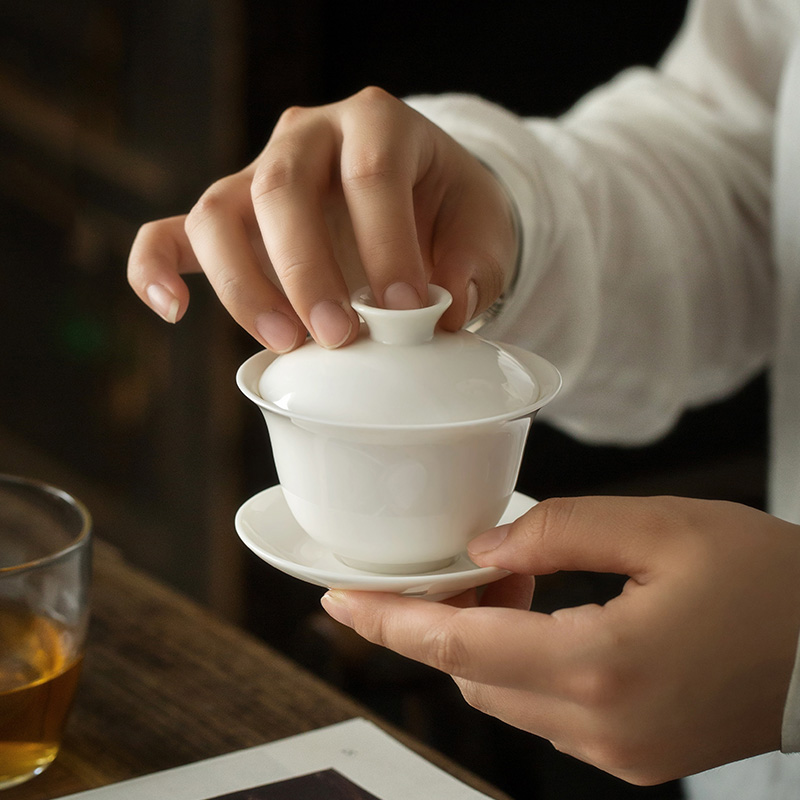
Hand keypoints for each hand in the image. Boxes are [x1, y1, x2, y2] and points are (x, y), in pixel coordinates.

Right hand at [127, 87, 516, 350]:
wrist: (418, 198)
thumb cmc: (447, 212)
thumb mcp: (482, 229)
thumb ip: (473, 267)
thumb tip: (442, 314)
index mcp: (377, 124)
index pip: (371, 175)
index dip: (388, 246)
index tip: (410, 312)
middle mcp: (307, 137)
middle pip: (280, 189)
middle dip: (307, 273)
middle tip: (339, 337)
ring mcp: (258, 174)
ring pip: (219, 214)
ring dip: (245, 287)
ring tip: (286, 344)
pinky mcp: (230, 217)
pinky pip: (171, 233)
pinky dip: (156, 270)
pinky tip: (174, 311)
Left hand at [320, 495, 799, 784]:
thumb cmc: (769, 583)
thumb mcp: (661, 527)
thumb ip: (558, 530)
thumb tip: (485, 550)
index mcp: (602, 665)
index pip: (458, 648)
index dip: (387, 624)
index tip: (338, 602)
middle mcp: (600, 725)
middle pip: (471, 674)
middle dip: (440, 620)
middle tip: (450, 566)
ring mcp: (615, 751)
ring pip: (502, 694)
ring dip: (483, 639)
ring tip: (507, 580)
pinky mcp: (631, 754)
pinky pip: (542, 708)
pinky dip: (520, 662)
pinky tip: (542, 615)